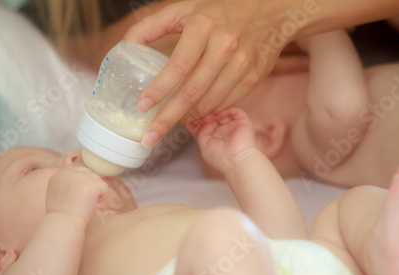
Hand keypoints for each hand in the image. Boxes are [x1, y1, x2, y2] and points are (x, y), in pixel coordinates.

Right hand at [45, 166, 107, 219]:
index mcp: (59, 174)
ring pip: (98, 179)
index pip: (79, 171)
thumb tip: (89, 181)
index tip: (77, 197)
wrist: (63, 223)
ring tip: (85, 203)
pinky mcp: (91, 183)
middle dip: (90, 187)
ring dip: (96, 192)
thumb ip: (72, 183)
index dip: (83, 184)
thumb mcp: (62, 192)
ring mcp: (80, 176)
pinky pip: (104, 187)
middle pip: (89, 173)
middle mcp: (69, 172)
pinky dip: (101, 197)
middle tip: (81, 201)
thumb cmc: (63, 214)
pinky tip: (91, 204)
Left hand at [124, 0, 296, 147]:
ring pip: (208, 102)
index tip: (143, 106)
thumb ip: (152, 25)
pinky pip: (224, 103)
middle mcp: (224, 47)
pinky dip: (206, 112)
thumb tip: (125, 46)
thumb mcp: (186, 8)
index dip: (159, 89)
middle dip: (167, 119)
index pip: (178, 65)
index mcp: (203, 26)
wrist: (273, 11)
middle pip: (192, 92)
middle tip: (150, 137)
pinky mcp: (253, 78)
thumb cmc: (222, 10)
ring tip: (168, 126)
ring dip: (186, 118)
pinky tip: (193, 114)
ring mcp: (241, 65)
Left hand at [193, 106, 256, 174]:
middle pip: (213, 116)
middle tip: (199, 114)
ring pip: (223, 111)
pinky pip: (234, 110)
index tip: (191, 118)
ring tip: (208, 116)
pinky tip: (218, 114)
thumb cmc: (222, 159)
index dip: (199, 120)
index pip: (206, 124)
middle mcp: (224, 130)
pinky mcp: (243, 122)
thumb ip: (200, 131)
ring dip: (214, 111)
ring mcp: (233, 125)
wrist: (236, 161)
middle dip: (205, 114)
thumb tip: (202, 121)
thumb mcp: (204, 145)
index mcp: (216, 137)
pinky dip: (226, 109)